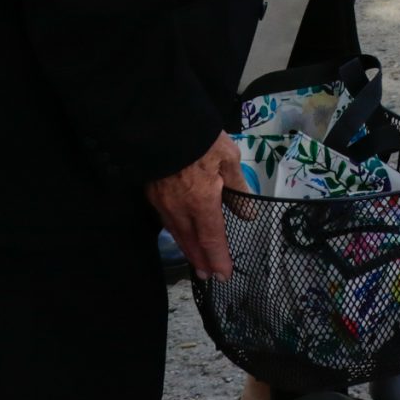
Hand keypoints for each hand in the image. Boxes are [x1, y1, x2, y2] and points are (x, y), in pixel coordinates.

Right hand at [147, 133, 238, 281]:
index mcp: (202, 202)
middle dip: (202, 260)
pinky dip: (176, 233)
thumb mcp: (229, 158)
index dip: (218, 258)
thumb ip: (238, 189)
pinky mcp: (152, 194)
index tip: (224, 275)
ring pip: (177, 233)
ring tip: (197, 262)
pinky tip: (180, 234)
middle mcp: (180, 209)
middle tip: (209, 276)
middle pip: (192, 242)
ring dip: (188, 250)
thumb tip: (248, 215)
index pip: (212, 238)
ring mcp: (163, 203)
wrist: (162, 124)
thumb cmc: (201, 138)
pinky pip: (166, 221)